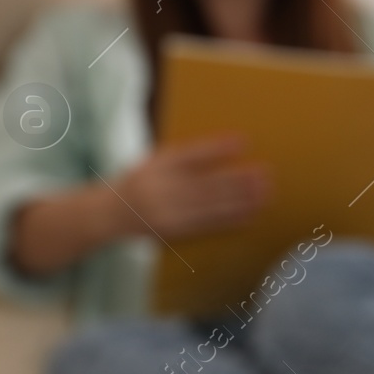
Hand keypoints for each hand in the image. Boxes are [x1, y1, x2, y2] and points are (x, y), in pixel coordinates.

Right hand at [116, 134, 269, 239]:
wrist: (109, 214)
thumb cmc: (139, 182)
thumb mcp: (156, 161)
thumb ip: (186, 154)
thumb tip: (226, 145)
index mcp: (158, 166)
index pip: (191, 154)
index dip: (218, 148)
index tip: (243, 142)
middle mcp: (162, 188)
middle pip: (206, 182)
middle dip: (237, 179)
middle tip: (264, 174)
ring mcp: (168, 211)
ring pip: (210, 205)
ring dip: (240, 200)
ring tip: (264, 193)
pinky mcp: (175, 231)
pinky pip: (207, 225)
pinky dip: (230, 220)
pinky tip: (250, 214)